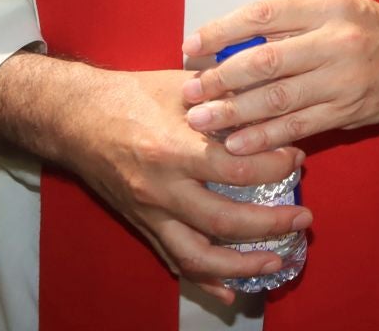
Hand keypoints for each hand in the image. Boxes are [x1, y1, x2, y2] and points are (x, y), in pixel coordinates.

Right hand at [55, 68, 311, 305]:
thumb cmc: (132, 94)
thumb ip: (227, 97)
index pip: (237, 170)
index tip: (298, 159)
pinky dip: (203, 281)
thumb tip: (272, 103)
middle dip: (270, 226)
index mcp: (174, 148)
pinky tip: (230, 292)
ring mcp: (149, 212)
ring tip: (277, 261)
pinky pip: (174, 261)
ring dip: (241, 266)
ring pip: (198, 255)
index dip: (275, 167)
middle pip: (223, 221)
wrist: (75, 118)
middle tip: (304, 220)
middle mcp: (161, 188)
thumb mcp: (182, 86)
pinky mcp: (141, 225)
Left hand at [182, 0, 378, 153]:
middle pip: (265, 61)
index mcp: (328, 7)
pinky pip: (297, 127)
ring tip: (200, 120)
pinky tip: (235, 143)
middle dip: (220, 78)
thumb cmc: (367, 27)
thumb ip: (290, 23)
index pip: (264, 15)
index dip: (222, 31)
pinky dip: (262, 137)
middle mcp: (336, 41)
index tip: (191, 46)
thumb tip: (230, 42)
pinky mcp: (346, 112)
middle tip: (189, 90)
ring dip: (232, 112)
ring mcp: (342, 80)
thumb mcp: (333, 7)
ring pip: (277, 99)